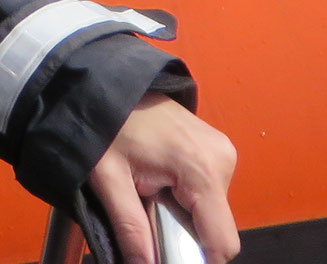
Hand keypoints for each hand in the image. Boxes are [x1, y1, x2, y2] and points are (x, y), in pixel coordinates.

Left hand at [89, 93, 238, 262]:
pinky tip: (158, 178)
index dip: (196, 257)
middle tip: (147, 208)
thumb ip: (130, 227)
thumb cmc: (105, 123)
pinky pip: (208, 191)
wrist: (105, 81)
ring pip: (211, 211)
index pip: (221, 242)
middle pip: (215, 227)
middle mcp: (222, 161)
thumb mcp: (108, 178)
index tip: (164, 251)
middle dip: (183, 231)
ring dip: (183, 212)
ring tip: (149, 188)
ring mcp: (221, 152)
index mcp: (202, 170)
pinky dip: (186, 196)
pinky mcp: (215, 148)